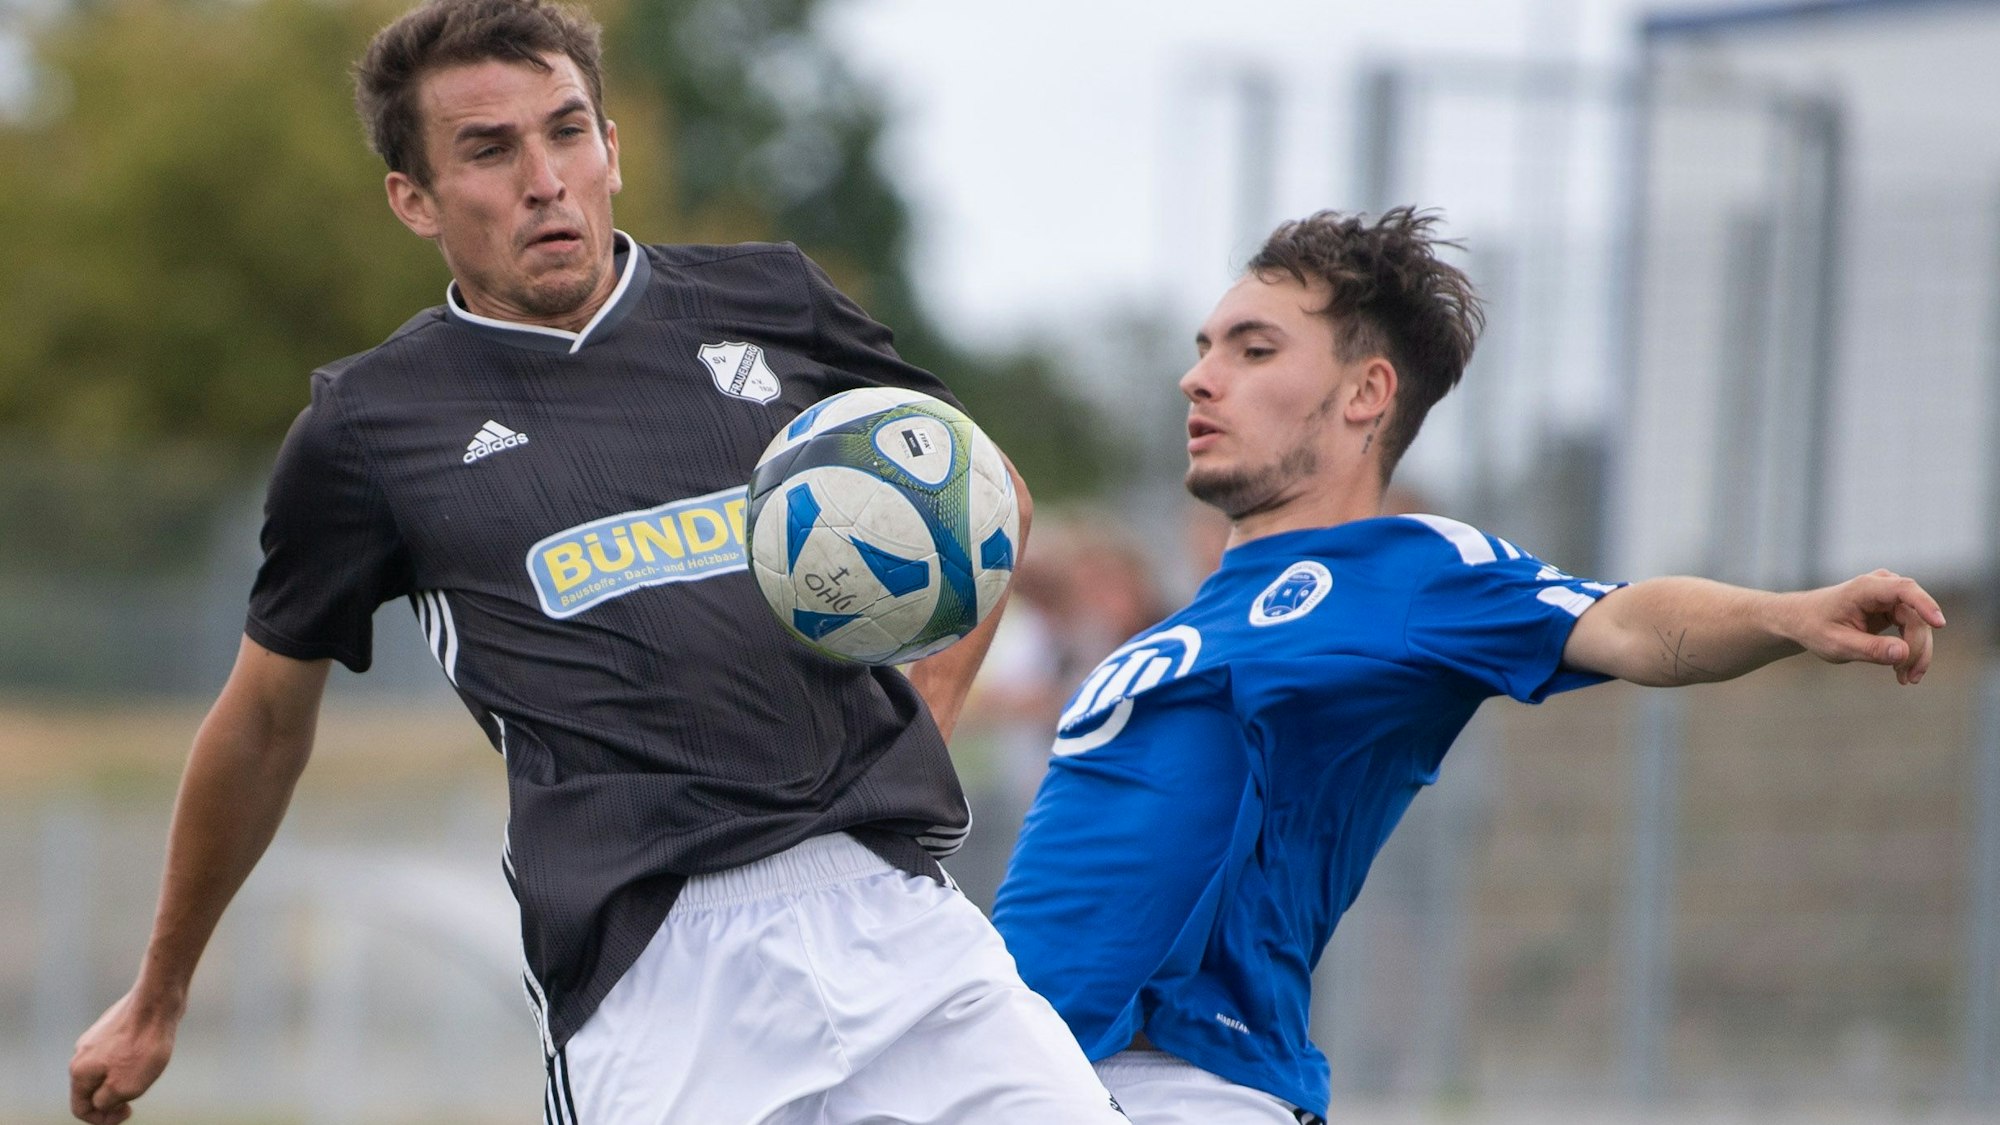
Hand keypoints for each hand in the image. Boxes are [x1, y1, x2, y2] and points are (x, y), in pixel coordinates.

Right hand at [70, 990, 178, 1123]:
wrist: (158, 1001)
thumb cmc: (143, 1046)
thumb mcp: (124, 1088)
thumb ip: (106, 1103)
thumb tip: (101, 1103)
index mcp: (78, 1072)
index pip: (81, 1108)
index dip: (102, 1119)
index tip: (128, 1112)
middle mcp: (81, 1053)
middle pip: (92, 1089)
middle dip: (113, 1097)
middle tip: (137, 1094)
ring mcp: (96, 1037)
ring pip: (106, 1070)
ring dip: (123, 1078)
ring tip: (147, 1071)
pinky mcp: (114, 1026)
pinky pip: (117, 1053)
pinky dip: (130, 1061)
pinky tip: (148, 1053)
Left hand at [1783, 569, 1944, 684]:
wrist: (1802, 621)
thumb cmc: (1814, 628)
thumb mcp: (1837, 644)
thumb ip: (1870, 649)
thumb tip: (1903, 653)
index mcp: (1865, 588)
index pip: (1904, 590)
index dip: (1926, 605)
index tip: (1940, 624)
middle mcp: (1882, 587)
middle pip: (1916, 616)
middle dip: (1917, 648)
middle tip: (1910, 678)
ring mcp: (1890, 597)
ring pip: (1919, 625)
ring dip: (1916, 653)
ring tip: (1906, 679)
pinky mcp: (1893, 609)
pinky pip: (1913, 629)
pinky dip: (1910, 651)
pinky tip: (1902, 671)